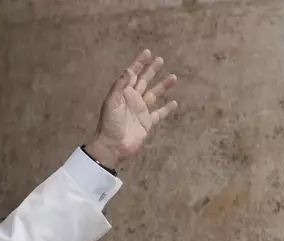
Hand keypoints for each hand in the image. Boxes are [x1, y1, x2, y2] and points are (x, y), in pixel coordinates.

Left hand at [86, 49, 177, 167]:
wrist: (113, 146)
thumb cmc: (110, 124)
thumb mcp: (112, 102)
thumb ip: (120, 86)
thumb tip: (129, 70)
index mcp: (123, 93)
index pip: (132, 75)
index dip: (139, 64)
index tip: (147, 52)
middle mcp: (132, 100)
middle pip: (144, 81)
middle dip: (151, 70)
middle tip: (160, 59)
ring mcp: (140, 111)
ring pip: (154, 95)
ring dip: (162, 86)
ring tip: (173, 77)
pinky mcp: (147, 123)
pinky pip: (159, 114)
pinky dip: (166, 109)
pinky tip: (174, 103)